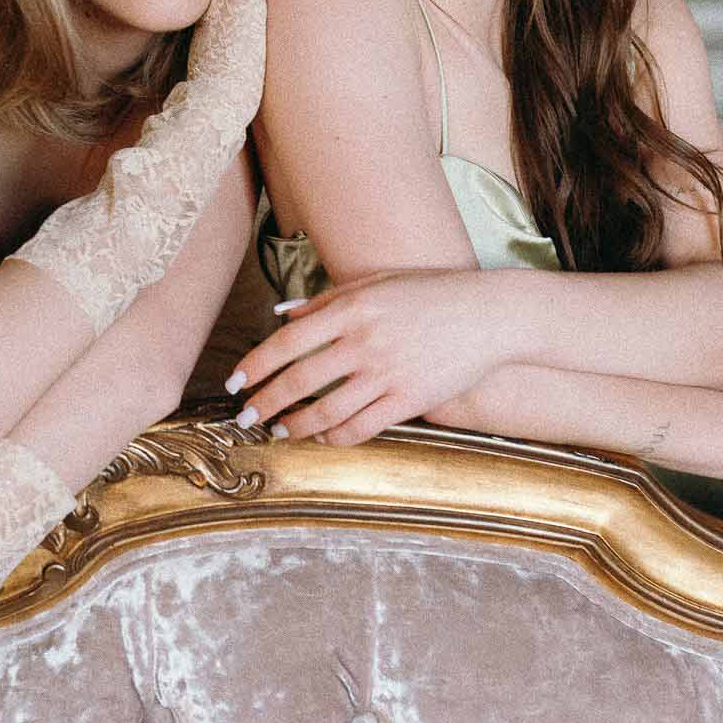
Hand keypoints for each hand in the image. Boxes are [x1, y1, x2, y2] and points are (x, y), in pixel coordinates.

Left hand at [225, 268, 500, 445]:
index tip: (235, 382)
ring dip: (296, 426)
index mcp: (351, 309)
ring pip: (327, 411)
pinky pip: (363, 427)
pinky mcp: (410, 400)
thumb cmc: (428, 293)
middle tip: (245, 417)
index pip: (287, 342)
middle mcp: (365, 342)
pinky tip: (322, 438)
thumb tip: (283, 317)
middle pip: (300, 381)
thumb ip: (327, 301)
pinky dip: (336, 437)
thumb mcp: (375, 284)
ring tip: (279, 430)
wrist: (488, 315)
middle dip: (265, 403)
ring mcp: (388, 374)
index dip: (255, 366)